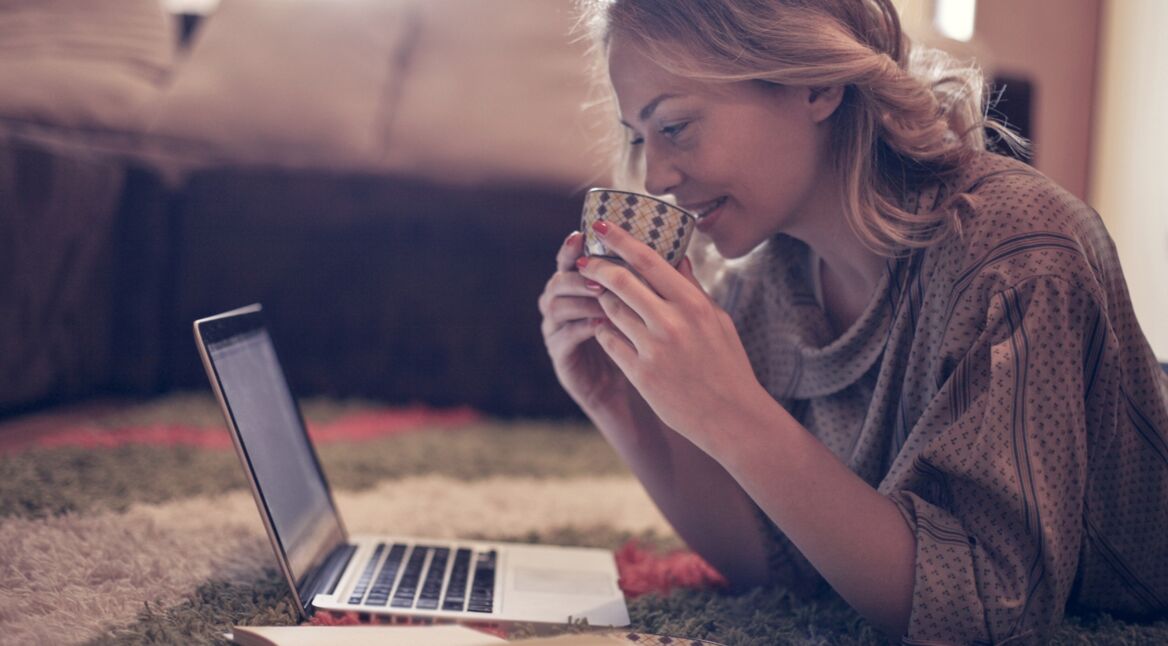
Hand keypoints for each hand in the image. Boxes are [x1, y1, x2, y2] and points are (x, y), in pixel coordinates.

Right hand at [538, 231, 638, 413]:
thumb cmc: (643, 348)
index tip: (582, 233)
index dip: (572, 247)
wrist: (634, 396)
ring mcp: (559, 334)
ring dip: (578, 298)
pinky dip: (581, 327)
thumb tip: (681, 254)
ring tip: (600, 294)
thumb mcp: (651, 314)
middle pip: (556, 280)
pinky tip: (600, 323)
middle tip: (594, 270)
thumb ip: (656, 285)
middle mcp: (565, 308)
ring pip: (554, 306)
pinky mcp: (563, 361)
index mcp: (581, 290)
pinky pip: (563, 338)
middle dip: (576, 273)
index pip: (572, 262)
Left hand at [574, 221, 765, 452]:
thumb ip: (693, 289)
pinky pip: (609, 340)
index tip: (600, 225)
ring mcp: (653, 349)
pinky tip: (606, 327)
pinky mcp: (640, 374)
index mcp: (693, 304)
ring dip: (601, 300)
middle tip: (584, 261)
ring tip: (600, 296)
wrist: (731, 416)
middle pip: (620, 281)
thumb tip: (677, 258)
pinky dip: (604, 330)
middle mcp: (671, 322)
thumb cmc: (727, 364)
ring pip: (610, 310)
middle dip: (596, 266)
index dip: (619, 239)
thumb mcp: (718, 320)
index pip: (648, 260)